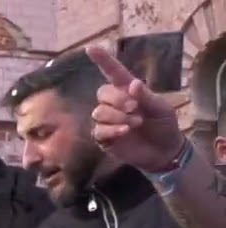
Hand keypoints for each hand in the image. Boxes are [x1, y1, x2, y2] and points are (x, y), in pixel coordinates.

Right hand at [86, 46, 184, 172]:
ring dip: (117, 116)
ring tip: (135, 123)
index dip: (103, 60)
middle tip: (134, 107)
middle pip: (102, 93)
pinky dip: (111, 130)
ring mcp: (108, 121)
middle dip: (116, 99)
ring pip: (98, 112)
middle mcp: (115, 103)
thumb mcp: (161, 108)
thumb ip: (146, 96)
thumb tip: (132, 84)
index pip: (113, 72)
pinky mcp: (104, 138)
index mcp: (128, 91)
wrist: (165, 151)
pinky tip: (125, 131)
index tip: (90, 48)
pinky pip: (98, 130)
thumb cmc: (164, 125)